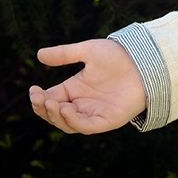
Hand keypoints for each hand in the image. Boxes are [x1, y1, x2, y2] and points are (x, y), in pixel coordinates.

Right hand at [28, 39, 146, 133]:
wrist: (144, 59)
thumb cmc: (118, 55)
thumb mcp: (88, 51)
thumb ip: (64, 54)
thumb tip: (38, 54)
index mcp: (75, 89)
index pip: (51, 99)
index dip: (39, 98)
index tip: (32, 90)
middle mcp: (82, 104)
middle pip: (56, 114)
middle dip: (44, 109)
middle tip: (39, 98)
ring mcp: (94, 114)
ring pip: (68, 124)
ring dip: (56, 116)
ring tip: (51, 103)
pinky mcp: (106, 121)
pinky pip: (86, 126)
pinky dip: (73, 121)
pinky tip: (65, 109)